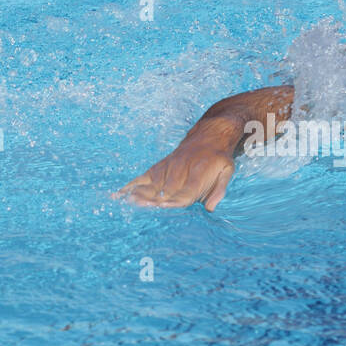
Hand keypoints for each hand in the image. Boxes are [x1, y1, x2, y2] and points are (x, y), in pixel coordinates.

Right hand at [116, 141, 236, 210]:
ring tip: (130, 204)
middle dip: (156, 200)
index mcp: (198, 173)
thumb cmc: (217, 159)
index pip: (186, 191)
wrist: (208, 136)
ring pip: (152, 185)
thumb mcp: (227, 171)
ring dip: (141, 195)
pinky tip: (118, 196)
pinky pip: (141, 178)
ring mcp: (166, 168)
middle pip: (166, 190)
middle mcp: (180, 170)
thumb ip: (220, 189)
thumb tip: (210, 207)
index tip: (164, 206)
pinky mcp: (157, 168)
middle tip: (145, 209)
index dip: (175, 200)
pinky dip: (129, 187)